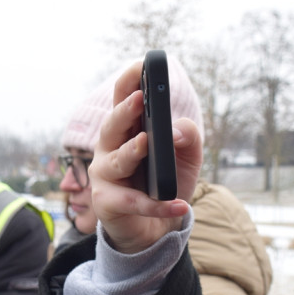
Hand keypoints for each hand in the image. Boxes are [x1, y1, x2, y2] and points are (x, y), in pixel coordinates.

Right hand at [88, 61, 202, 253]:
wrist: (156, 229)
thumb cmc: (166, 183)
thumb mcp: (186, 158)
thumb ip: (189, 138)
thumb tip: (178, 131)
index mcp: (127, 130)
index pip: (124, 99)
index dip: (129, 82)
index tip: (140, 65)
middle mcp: (109, 148)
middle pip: (112, 126)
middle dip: (125, 111)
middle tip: (141, 99)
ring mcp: (104, 175)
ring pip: (116, 161)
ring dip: (131, 152)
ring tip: (146, 143)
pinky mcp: (107, 203)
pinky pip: (133, 202)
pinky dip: (157, 204)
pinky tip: (179, 204)